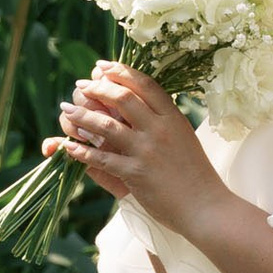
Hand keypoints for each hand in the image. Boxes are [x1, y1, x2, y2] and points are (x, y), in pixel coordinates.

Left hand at [56, 62, 223, 235]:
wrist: (206, 206)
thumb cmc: (196, 174)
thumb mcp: (183, 137)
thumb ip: (163, 119)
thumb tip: (139, 103)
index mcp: (173, 117)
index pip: (145, 84)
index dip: (121, 72)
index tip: (102, 66)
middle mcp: (159, 129)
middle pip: (123, 98)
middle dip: (98, 88)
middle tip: (81, 85)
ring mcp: (147, 151)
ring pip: (107, 125)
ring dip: (82, 115)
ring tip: (66, 109)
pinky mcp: (136, 174)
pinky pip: (102, 159)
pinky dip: (82, 152)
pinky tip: (69, 147)